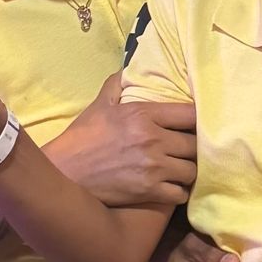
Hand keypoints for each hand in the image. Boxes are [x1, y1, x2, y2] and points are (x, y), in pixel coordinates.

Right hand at [51, 74, 197, 209]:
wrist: (65, 173)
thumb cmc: (82, 138)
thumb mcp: (100, 105)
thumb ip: (117, 83)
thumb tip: (129, 67)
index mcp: (142, 115)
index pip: (189, 113)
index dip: (196, 119)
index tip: (194, 124)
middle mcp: (152, 140)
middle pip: (195, 144)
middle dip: (194, 148)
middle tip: (188, 150)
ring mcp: (152, 168)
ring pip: (192, 171)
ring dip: (188, 170)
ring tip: (181, 169)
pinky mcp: (149, 192)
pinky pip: (180, 194)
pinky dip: (178, 192)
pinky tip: (172, 187)